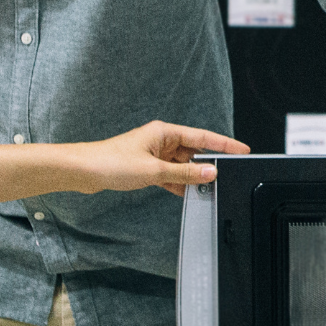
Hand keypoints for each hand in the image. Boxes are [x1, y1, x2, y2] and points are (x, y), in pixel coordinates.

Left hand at [62, 123, 249, 196]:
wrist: (83, 171)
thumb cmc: (110, 162)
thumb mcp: (154, 170)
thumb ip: (184, 172)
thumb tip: (209, 172)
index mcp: (164, 132)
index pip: (202, 137)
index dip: (224, 144)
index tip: (242, 150)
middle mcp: (161, 140)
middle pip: (193, 152)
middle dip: (208, 165)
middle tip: (225, 177)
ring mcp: (153, 154)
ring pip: (182, 165)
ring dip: (192, 176)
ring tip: (206, 189)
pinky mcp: (146, 167)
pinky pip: (171, 174)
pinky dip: (179, 183)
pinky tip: (187, 193)